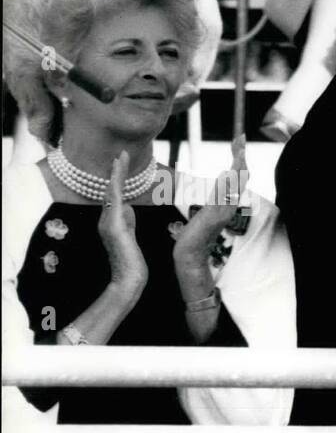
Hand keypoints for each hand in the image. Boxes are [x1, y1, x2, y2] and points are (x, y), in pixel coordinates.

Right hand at [97, 151, 147, 293]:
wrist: (129, 279)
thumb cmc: (132, 262)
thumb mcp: (132, 237)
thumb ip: (128, 221)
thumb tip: (127, 206)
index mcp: (112, 222)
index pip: (114, 196)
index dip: (117, 180)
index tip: (122, 164)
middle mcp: (106, 220)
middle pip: (110, 190)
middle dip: (116, 172)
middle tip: (121, 154)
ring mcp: (108, 223)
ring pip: (111, 192)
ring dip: (117, 173)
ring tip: (121, 157)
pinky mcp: (113, 226)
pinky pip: (114, 201)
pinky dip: (117, 185)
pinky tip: (120, 173)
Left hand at [174, 135, 245, 268]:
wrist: (190, 254)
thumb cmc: (194, 235)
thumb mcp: (204, 210)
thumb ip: (215, 196)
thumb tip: (224, 177)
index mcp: (226, 202)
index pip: (236, 176)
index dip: (238, 158)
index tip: (238, 141)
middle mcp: (228, 206)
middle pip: (240, 177)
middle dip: (240, 156)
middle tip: (241, 137)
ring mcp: (223, 212)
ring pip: (234, 185)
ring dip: (237, 166)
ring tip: (238, 149)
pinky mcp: (214, 217)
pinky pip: (223, 198)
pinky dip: (226, 185)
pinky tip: (227, 173)